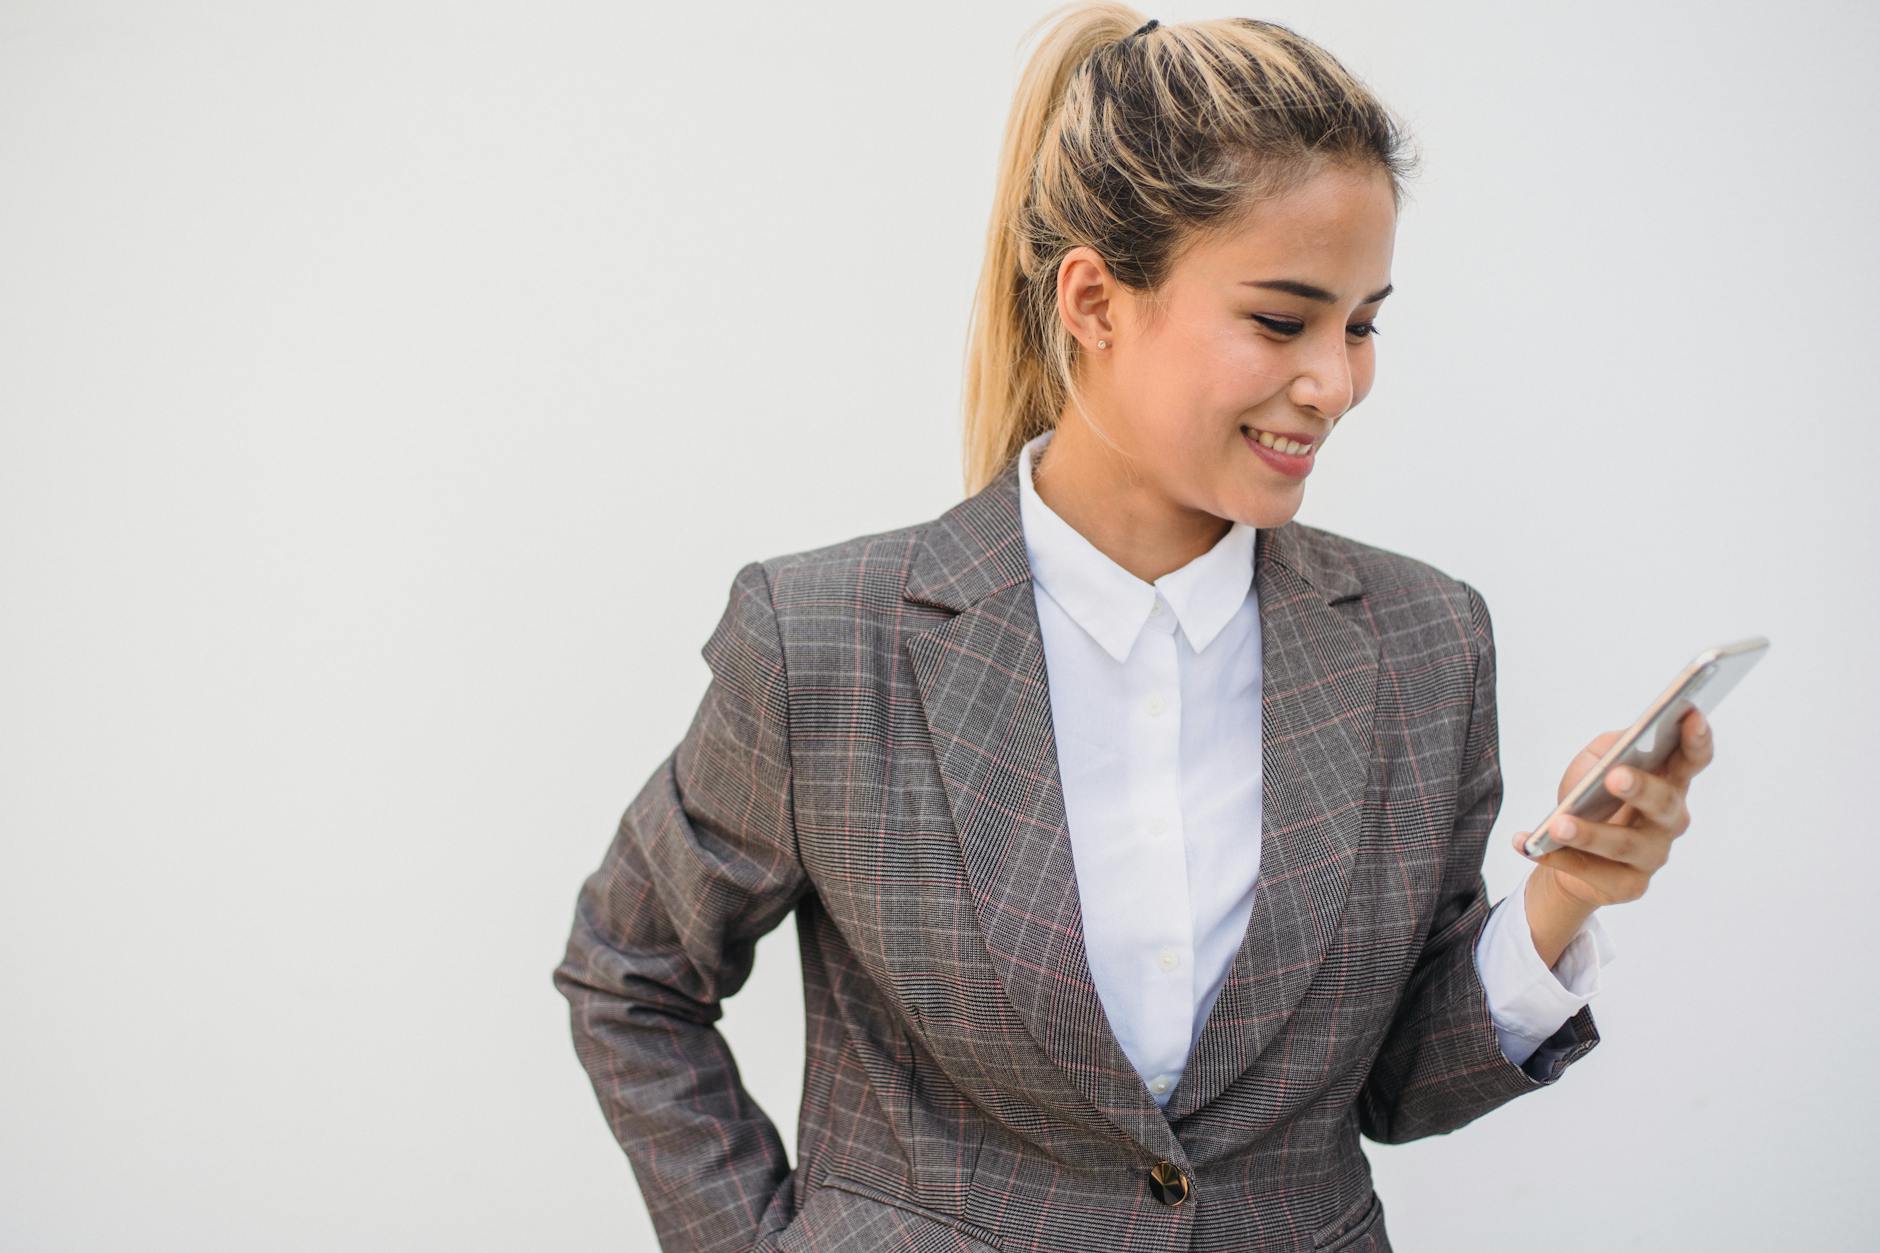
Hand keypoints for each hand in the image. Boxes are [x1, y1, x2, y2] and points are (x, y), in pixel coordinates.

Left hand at [1512, 708, 1712, 911]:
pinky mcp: (1628, 885)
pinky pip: (1592, 872)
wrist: (1566, 849)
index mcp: (1669, 782)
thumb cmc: (1590, 797)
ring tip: (1558, 824)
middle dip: (1640, 788)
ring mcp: (1653, 855)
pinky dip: (1557, 857)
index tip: (1690, 714)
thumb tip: (1622, 742)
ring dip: (1589, 833)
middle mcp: (1670, 820)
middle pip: (1663, 804)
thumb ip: (1610, 747)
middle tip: (1614, 777)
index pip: (1693, 759)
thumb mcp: (1595, 763)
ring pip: (1624, 845)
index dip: (1697, 739)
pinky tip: (1530, 845)